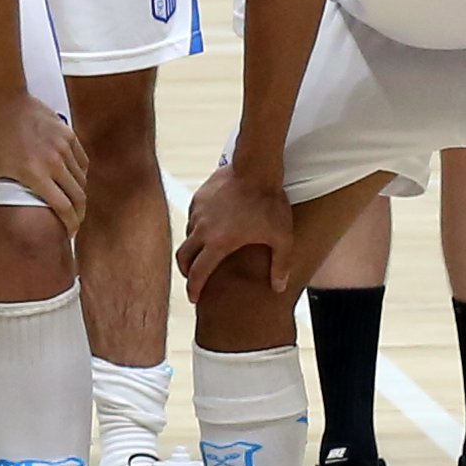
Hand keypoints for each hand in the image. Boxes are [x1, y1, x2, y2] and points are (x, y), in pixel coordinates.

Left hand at [0, 91, 89, 231]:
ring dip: (79, 194)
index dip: (70, 223)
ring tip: (73, 203)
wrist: (2, 99)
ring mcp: (63, 146)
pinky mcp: (68, 134)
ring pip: (81, 179)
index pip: (64, 207)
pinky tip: (73, 180)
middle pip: (78, 196)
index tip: (69, 233)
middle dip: (79, 213)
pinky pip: (82, 161)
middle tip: (74, 222)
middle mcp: (55, 161)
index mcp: (35, 174)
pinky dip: (80, 174)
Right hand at [175, 159, 287, 303]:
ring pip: (187, 236)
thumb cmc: (270, 203)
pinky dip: (197, 228)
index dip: (194, 289)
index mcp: (218, 243)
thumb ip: (280, 265)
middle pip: (183, 257)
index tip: (194, 298)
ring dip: (192, 248)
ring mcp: (198, 212)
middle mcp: (202, 229)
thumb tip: (278, 288)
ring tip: (204, 252)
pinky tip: (210, 227)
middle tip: (194, 279)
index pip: (198, 273)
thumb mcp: (282, 238)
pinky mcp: (198, 197)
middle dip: (186, 271)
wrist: (256, 167)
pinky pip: (192, 217)